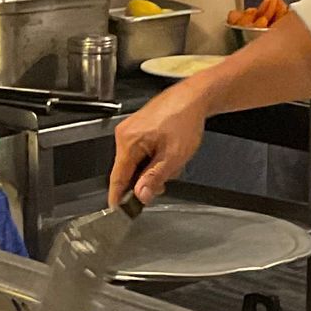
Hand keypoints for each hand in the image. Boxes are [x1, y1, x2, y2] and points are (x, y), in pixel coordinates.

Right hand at [109, 88, 205, 204]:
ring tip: (172, 159)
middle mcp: (124, 135)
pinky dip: (153, 158)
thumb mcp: (174, 156)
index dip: (119, 198)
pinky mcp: (137, 129)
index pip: (117, 178)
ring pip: (135, 163)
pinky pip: (139, 153)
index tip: (120, 212)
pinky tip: (167, 152)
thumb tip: (140, 195)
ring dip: (152, 168)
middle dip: (146, 180)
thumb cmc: (184, 119)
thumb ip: (154, 178)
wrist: (193, 97)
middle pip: (127, 172)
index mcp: (128, 142)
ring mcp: (129, 131)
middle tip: (166, 178)